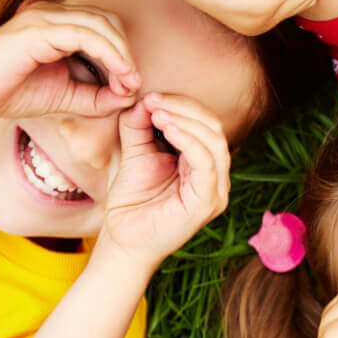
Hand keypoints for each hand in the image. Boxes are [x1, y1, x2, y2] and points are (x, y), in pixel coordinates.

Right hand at [0, 1, 139, 117]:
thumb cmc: (7, 92)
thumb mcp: (63, 98)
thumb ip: (95, 97)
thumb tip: (129, 97)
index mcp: (57, 25)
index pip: (104, 28)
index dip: (124, 55)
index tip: (131, 86)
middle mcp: (53, 14)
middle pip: (108, 22)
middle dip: (127, 53)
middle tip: (134, 83)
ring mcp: (45, 18)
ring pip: (101, 24)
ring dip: (122, 54)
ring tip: (130, 81)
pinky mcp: (38, 29)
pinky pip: (84, 35)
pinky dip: (108, 54)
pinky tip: (118, 74)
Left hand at [99, 94, 230, 266]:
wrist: (121, 240)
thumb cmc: (130, 202)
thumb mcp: (134, 154)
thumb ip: (139, 126)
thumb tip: (144, 99)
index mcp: (202, 163)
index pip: (204, 124)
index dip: (181, 104)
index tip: (151, 97)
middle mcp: (215, 176)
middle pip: (213, 128)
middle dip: (184, 108)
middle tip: (154, 100)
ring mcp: (216, 190)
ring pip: (214, 141)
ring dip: (186, 121)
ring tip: (158, 113)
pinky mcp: (208, 202)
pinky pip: (206, 163)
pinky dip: (189, 141)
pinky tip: (168, 129)